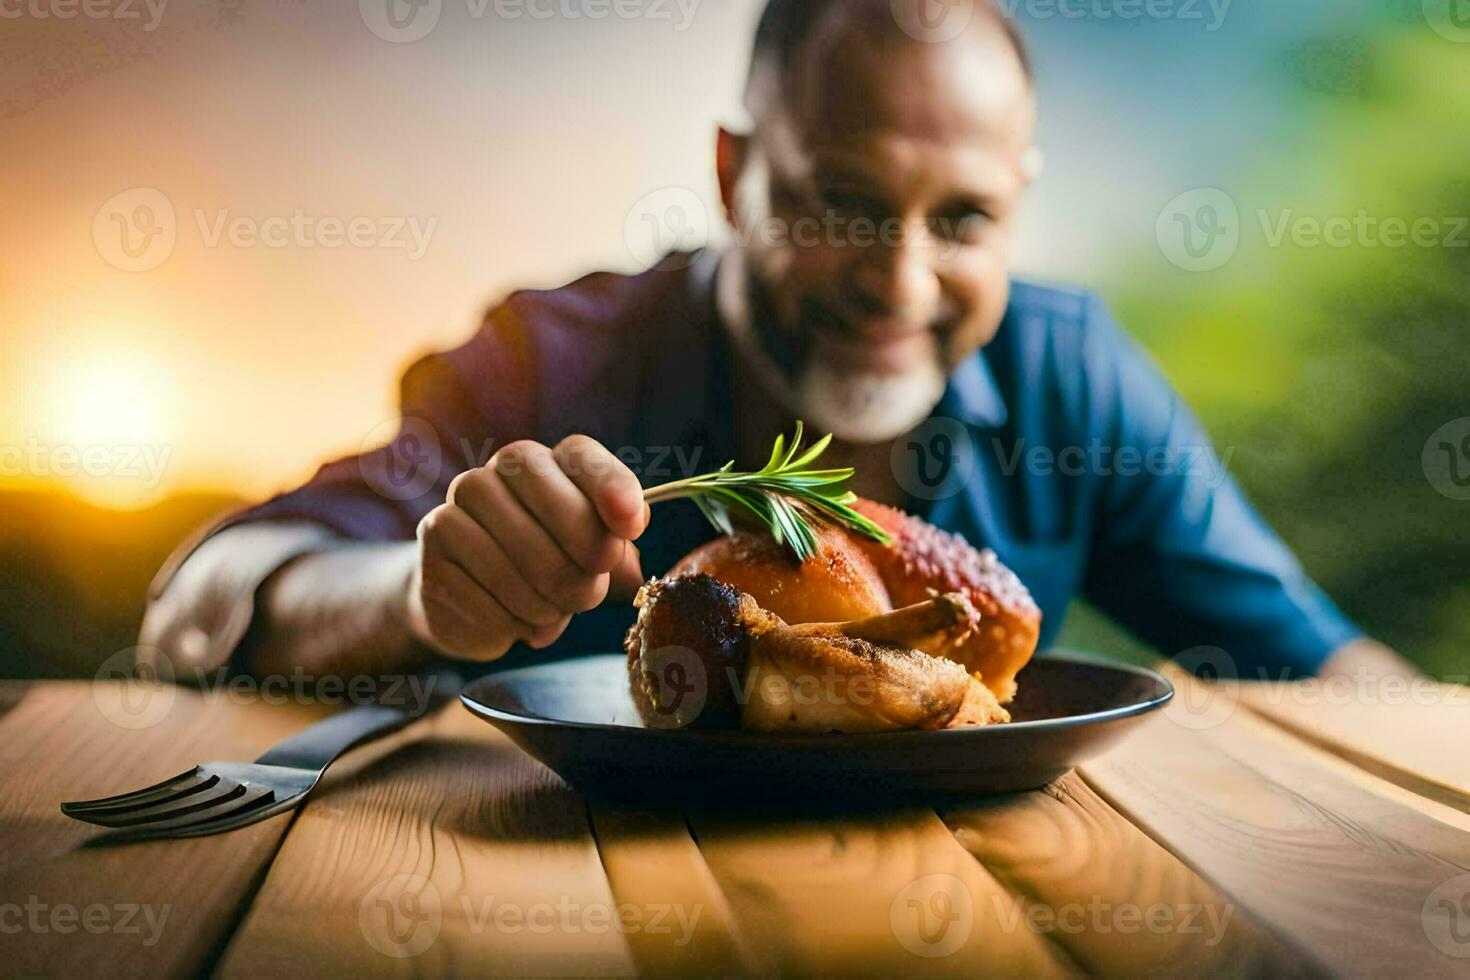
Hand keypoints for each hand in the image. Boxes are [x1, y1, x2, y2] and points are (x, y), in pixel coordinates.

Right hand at [407, 435, 648, 660]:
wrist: (464, 595)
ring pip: (524, 568)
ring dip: (549, 606)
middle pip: (563, 518)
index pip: (583, 459)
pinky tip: (513, 621)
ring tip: (550, 611)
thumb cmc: (541, 565)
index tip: (632, 526)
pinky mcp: (432, 550)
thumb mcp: (586, 553)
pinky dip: (513, 623)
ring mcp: (454, 507)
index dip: (612, 489)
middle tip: (589, 595)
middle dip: (587, 570)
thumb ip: (613, 547)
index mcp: (541, 462)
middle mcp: (493, 474)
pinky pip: (487, 600)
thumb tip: (631, 558)